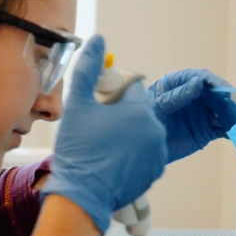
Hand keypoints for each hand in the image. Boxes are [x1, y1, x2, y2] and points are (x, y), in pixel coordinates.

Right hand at [42, 36, 166, 234]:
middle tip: (97, 129)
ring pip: (142, 133)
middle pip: (139, 111)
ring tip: (103, 148)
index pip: (132, 88)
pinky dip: (132, 155)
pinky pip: (145, 154)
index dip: (113, 94)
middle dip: (121, 115)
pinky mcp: (154, 173)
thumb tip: (98, 40)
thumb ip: (89, 69)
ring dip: (128, 135)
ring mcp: (158, 154)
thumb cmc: (79, 151)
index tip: (99, 106)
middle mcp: (155, 131)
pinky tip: (112, 162)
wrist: (82, 195)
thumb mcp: (78, 105)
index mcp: (140, 111)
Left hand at [147, 69, 235, 162]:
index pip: (199, 77)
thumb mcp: (156, 107)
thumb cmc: (142, 121)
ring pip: (222, 111)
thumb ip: (176, 96)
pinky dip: (232, 130)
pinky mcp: (207, 131)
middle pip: (215, 93)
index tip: (224, 90)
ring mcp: (202, 113)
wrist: (140, 148)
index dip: (213, 82)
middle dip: (227, 100)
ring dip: (233, 115)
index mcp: (178, 82)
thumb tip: (198, 83)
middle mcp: (194, 95)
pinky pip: (223, 128)